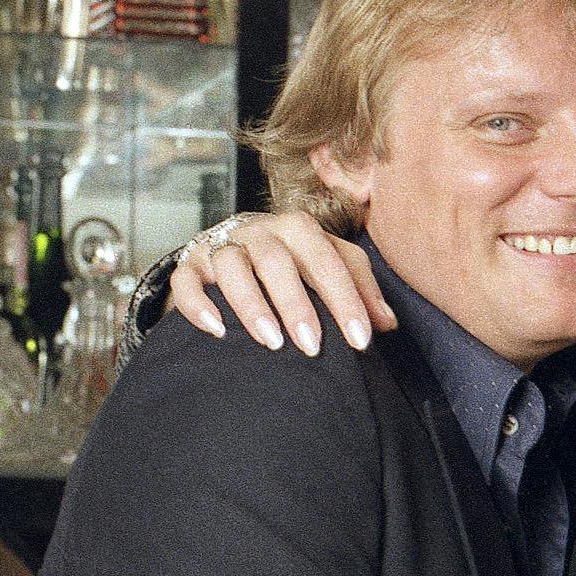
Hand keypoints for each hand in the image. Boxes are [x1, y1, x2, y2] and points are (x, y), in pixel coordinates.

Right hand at [167, 212, 394, 354]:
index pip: (327, 258)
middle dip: (297, 305)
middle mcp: (258, 230)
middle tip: (312, 347)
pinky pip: (187, 281)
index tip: (360, 341)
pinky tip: (217, 332)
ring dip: (251, 305)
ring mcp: (220, 245)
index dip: (346, 299)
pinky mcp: (188, 264)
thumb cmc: (291, 264)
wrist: (231, 251)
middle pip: (277, 260)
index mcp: (298, 228)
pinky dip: (198, 305)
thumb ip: (360, 292)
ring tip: (271, 343)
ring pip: (231, 266)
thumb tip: (388, 324)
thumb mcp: (328, 269)